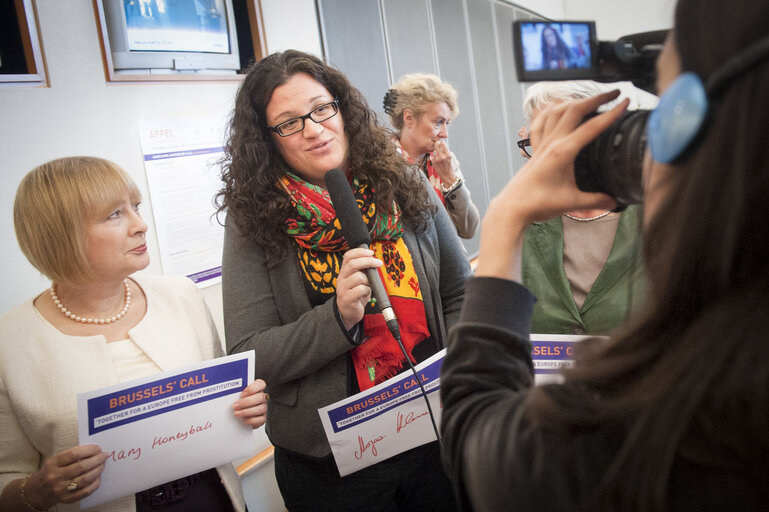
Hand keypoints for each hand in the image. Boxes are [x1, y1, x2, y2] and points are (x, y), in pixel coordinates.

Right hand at [24, 445, 108, 508]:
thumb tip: (93, 450)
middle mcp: (56, 476)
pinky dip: (94, 484)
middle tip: (104, 455)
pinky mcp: (66, 499)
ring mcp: (61, 489)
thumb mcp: (55, 460)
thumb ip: (71, 455)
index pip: (74, 454)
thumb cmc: (51, 471)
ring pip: (85, 479)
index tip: (97, 448)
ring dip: (97, 471)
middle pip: (81, 467)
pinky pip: (85, 492)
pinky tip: (98, 477)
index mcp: (53, 463)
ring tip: (102, 465)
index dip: (89, 450)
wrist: (38, 491)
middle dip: (96, 460)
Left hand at [233, 378, 267, 428]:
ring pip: (261, 408)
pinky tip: (244, 420)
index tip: (242, 394)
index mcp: (257, 389)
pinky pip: (261, 419)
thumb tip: (225, 391)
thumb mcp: (235, 395)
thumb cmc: (237, 402)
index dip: (252, 388)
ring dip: (247, 411)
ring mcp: (263, 408)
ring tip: (236, 413)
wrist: (238, 416)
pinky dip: (252, 420)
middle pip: (260, 397)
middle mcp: (262, 398)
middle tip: (235, 406)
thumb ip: (234, 392)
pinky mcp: (262, 418)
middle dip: (246, 402)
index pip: (261, 384)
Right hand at [335, 248, 381, 329]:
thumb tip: (373, 260)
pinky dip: (367, 290)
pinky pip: (360, 289)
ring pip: (358, 277)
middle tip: (378, 263)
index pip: (348, 256)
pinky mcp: (347, 298)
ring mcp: (343, 289)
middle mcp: (341, 278)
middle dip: (368, 261)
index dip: (360, 252)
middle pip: (353, 264)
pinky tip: (366, 293)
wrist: (347, 313)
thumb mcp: (358, 281)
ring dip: (368, 280)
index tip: (371, 252)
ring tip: (369, 285)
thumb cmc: (356, 295)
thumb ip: (362, 271)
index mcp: (344, 272)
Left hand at [431, 141, 456, 183]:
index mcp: (448, 155)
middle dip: (436, 144)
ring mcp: (437, 160)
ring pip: (434, 152)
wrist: (448, 175)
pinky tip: (437, 160)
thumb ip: (447, 151)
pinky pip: (432, 157)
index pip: (442, 144)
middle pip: (436, 146)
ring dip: (435, 152)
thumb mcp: (451, 157)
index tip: (440, 142)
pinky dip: (434, 157)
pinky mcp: (433, 163)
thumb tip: (442, 144)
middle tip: (436, 144)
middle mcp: (442, 157)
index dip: (441, 142)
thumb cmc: (450, 166)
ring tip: (439, 156)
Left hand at [505, 90, 627, 222]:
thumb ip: (595, 201)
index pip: (592, 126)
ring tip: (590, 99)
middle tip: (613, 92)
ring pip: (557, 111)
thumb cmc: (538, 204)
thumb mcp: (571, 203)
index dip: (611, 113)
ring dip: (575, 101)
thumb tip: (614, 201)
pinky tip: (555, 108)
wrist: (513, 207)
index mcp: (563, 152)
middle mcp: (551, 143)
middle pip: (574, 109)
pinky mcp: (535, 149)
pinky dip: (550, 111)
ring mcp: (541, 144)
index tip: (625, 102)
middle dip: (596, 98)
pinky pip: (541, 122)